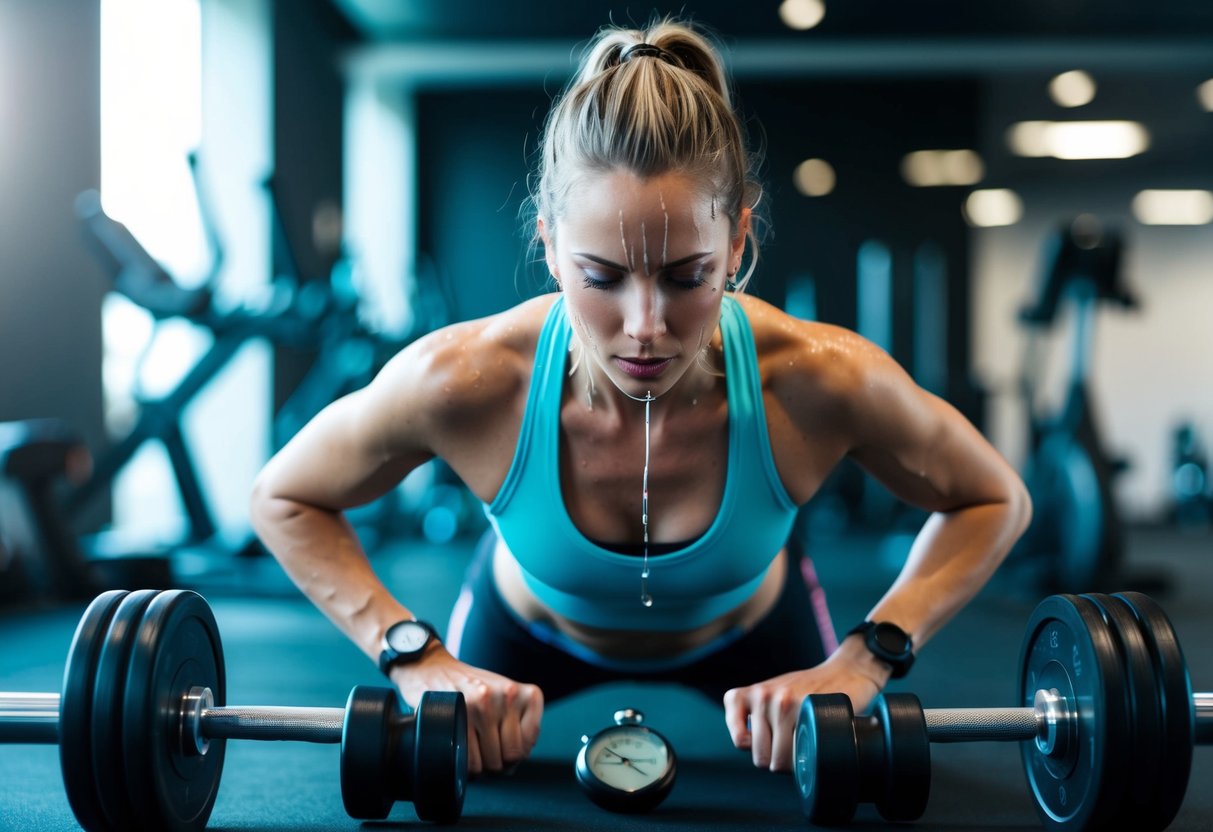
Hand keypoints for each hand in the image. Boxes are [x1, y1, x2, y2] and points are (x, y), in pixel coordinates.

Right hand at [391, 648, 543, 775]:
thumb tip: (511, 768)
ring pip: (491, 761)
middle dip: (496, 765)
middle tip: (481, 756)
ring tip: (469, 753)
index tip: (497, 753)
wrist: (432, 667)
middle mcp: (509, 696)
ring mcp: (485, 702)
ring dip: (479, 767)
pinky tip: (458, 751)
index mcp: (528, 695)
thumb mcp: (503, 698)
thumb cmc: (471, 689)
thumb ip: (515, 727)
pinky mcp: (462, 710)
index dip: (512, 758)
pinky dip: (463, 764)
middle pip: (511, 756)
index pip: (527, 746)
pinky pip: (470, 759)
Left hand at [722, 647, 886, 771]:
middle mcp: (762, 696)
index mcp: (749, 694)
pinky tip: (814, 747)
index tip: (773, 740)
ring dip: (795, 762)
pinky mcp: (805, 709)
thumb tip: (754, 752)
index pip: (740, 740)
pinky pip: (796, 754)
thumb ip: (759, 720)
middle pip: (760, 756)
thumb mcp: (774, 697)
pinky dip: (805, 759)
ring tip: (807, 745)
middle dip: (778, 759)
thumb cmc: (808, 692)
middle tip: (795, 746)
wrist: (846, 672)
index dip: (759, 748)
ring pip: (778, 760)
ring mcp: (783, 702)